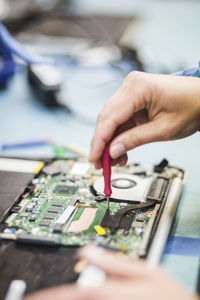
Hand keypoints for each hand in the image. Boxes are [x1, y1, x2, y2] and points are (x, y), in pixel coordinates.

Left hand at [23, 246, 195, 299]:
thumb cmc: (169, 297)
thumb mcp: (146, 271)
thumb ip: (114, 261)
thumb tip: (88, 249)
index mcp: (108, 293)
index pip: (70, 293)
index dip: (48, 296)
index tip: (31, 297)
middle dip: (55, 299)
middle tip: (39, 297)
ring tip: (56, 296)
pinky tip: (81, 299)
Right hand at [89, 72, 199, 167]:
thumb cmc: (191, 106)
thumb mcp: (163, 129)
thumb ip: (135, 140)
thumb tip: (113, 151)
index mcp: (138, 88)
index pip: (110, 118)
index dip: (99, 141)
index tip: (94, 158)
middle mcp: (130, 86)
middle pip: (106, 119)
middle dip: (102, 143)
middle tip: (100, 164)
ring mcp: (130, 91)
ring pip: (111, 120)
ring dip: (110, 142)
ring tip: (113, 162)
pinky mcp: (133, 99)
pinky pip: (120, 119)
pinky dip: (119, 136)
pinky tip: (121, 151)